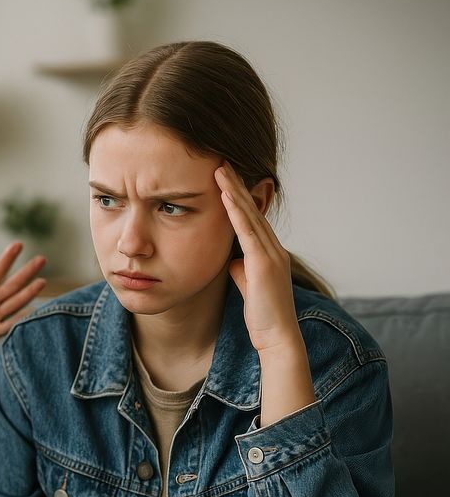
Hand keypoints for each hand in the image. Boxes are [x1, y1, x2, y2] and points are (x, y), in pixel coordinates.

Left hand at [0, 238, 46, 392]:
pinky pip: (8, 326)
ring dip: (28, 293)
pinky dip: (19, 320)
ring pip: (15, 303)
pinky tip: (31, 312)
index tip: (19, 244)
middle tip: (42, 258)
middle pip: (12, 284)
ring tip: (42, 282)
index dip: (7, 258)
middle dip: (27, 272)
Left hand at [216, 162, 313, 424]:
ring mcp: (270, 254)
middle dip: (236, 185)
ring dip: (234, 191)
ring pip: (250, 215)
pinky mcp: (264, 263)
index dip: (237, 196)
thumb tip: (229, 258)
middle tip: (220, 161)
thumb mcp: (246, 283)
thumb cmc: (261, 314)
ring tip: (220, 169)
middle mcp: (272, 248)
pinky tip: (225, 196)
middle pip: (251, 209)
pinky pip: (248, 231)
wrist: (277, 336)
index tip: (223, 176)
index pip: (250, 217)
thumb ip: (239, 267)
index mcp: (268, 252)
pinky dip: (236, 212)